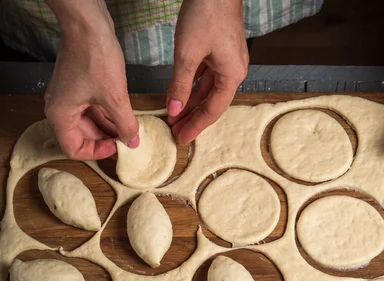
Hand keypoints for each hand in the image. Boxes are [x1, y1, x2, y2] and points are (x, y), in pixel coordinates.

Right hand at [45, 1, 138, 159]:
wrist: (87, 22)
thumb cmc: (94, 56)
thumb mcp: (115, 97)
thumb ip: (125, 124)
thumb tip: (133, 142)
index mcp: (60, 115)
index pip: (74, 149)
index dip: (96, 152)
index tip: (116, 146)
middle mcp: (60, 108)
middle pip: (82, 137)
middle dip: (105, 139)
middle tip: (127, 138)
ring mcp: (68, 97)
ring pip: (88, 123)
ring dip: (108, 128)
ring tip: (129, 127)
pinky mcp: (77, 87)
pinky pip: (91, 109)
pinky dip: (106, 115)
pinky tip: (123, 115)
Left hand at [167, 0, 247, 143]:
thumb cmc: (206, 14)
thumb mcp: (187, 54)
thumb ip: (180, 85)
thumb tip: (174, 110)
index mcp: (232, 75)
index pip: (213, 110)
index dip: (196, 126)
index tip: (182, 138)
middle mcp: (233, 71)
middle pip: (211, 103)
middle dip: (192, 117)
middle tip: (175, 132)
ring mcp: (227, 60)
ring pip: (207, 90)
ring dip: (191, 103)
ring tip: (175, 116)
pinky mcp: (219, 50)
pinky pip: (206, 76)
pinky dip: (193, 87)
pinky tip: (180, 95)